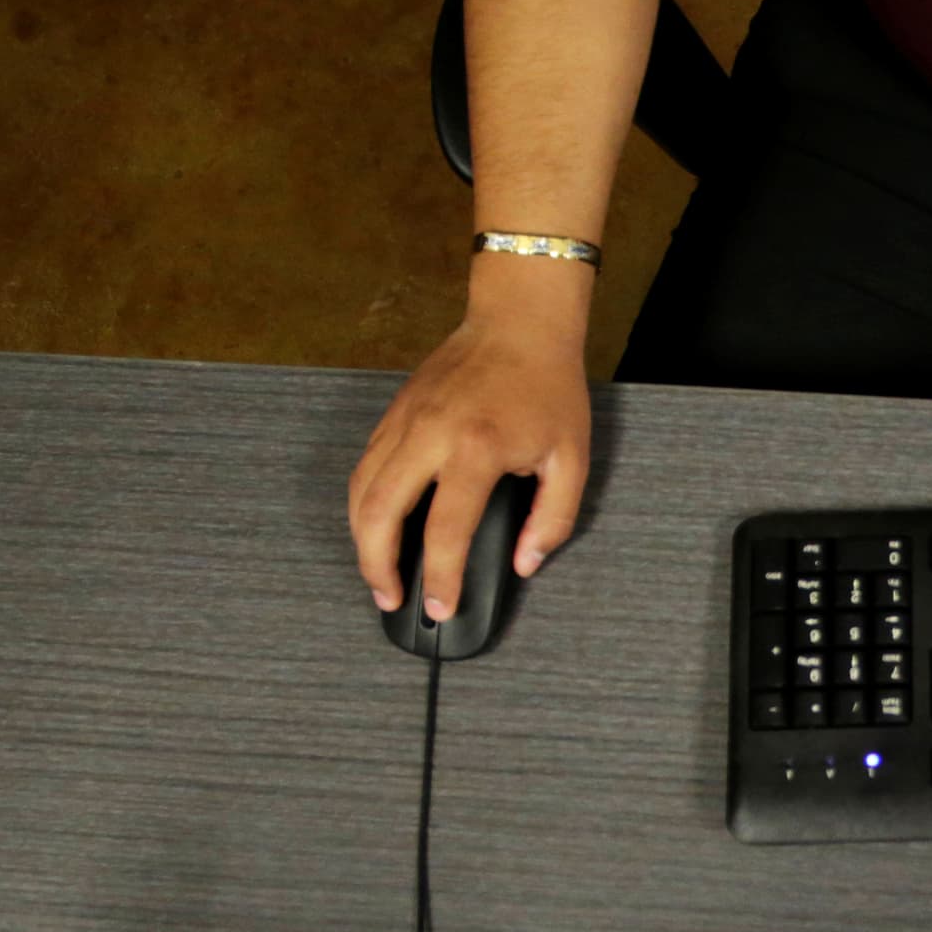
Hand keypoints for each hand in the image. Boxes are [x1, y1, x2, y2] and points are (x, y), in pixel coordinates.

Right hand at [349, 286, 590, 621]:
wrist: (519, 322)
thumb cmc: (549, 388)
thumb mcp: (572, 458)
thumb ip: (552, 519)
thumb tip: (523, 562)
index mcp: (476, 449)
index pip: (444, 531)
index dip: (440, 579)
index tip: (440, 608)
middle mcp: (429, 435)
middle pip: (377, 513)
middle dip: (376, 567)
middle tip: (391, 600)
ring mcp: (404, 421)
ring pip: (360, 490)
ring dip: (361, 539)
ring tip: (377, 573)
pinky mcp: (393, 412)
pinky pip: (365, 466)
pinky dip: (363, 504)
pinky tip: (376, 526)